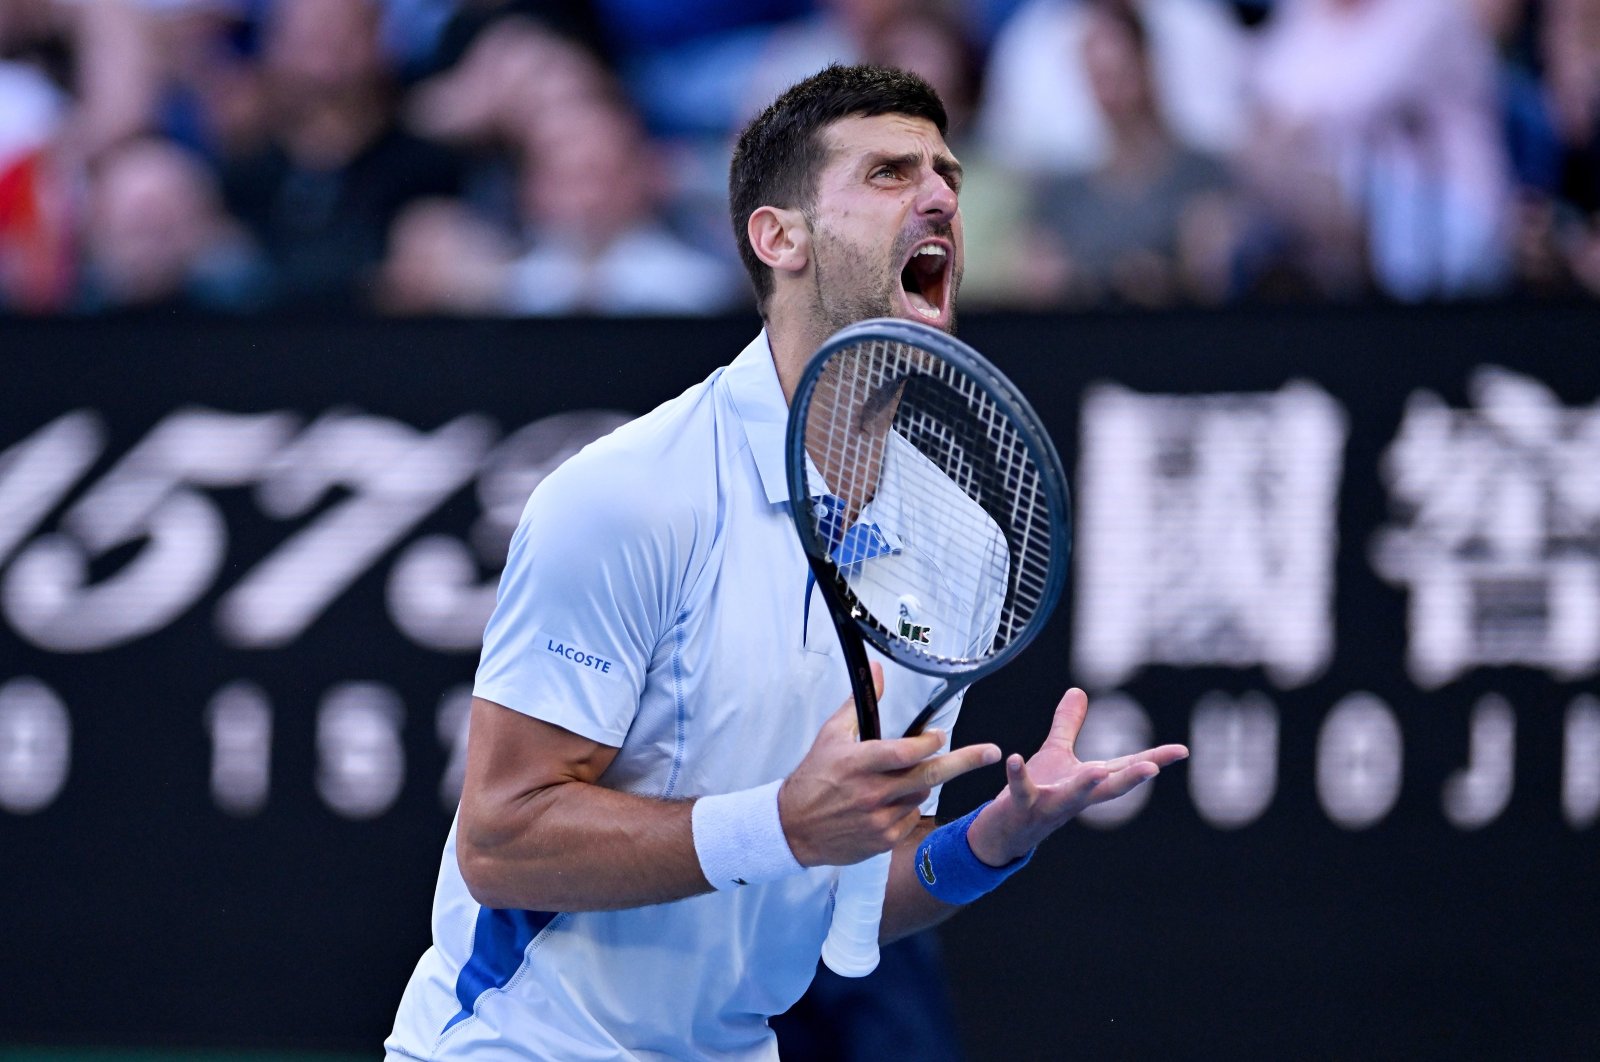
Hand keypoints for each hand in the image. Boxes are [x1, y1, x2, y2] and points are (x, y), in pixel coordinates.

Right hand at [779, 664, 1000, 866]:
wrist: (792, 828)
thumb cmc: (814, 777)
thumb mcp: (831, 735)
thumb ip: (859, 704)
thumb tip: (878, 670)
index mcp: (859, 762)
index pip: (906, 752)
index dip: (929, 742)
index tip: (941, 735)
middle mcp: (871, 792)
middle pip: (928, 775)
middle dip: (965, 762)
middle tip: (991, 752)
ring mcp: (879, 819)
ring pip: (920, 796)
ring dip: (921, 784)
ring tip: (896, 780)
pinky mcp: (882, 840)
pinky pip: (910, 819)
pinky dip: (908, 807)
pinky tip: (887, 803)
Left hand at [967, 688, 1187, 865]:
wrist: (1006, 831)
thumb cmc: (1036, 791)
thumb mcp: (1055, 754)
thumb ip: (1068, 724)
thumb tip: (1078, 690)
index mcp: (1089, 782)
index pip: (1125, 769)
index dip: (1154, 759)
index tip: (1182, 750)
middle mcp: (1076, 798)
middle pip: (1109, 789)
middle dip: (1131, 778)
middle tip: (1154, 768)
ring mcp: (1050, 805)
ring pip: (1070, 798)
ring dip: (1084, 785)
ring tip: (1097, 771)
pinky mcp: (1022, 807)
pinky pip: (1020, 791)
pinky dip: (1017, 776)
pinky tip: (1014, 758)